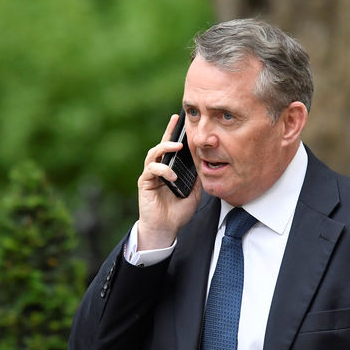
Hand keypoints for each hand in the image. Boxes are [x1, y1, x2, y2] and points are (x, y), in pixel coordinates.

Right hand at [136, 114, 202, 249]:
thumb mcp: (194, 193)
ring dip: (165, 148)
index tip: (181, 120)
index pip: (172, 148)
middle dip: (168, 132)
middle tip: (176, 121)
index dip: (175, 133)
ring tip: (177, 147)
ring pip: (153, 154)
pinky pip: (151, 169)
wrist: (165, 228)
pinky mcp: (145, 183)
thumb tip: (204, 163)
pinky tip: (172, 175)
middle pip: (161, 145)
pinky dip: (162, 169)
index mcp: (170, 169)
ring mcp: (151, 175)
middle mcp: (159, 169)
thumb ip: (197, 178)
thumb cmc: (178, 212)